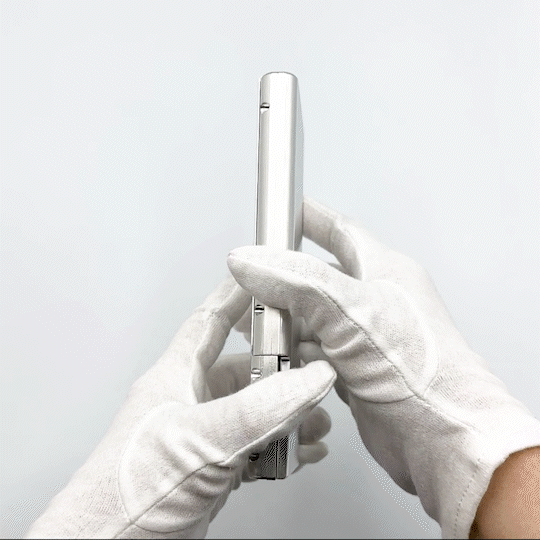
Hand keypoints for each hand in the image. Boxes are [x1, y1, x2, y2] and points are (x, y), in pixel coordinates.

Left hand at [26, 277, 335, 538]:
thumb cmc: (126, 494)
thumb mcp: (200, 439)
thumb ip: (259, 410)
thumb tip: (309, 379)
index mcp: (176, 376)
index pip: (210, 321)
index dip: (238, 296)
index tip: (266, 277)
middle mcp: (191, 400)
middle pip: (247, 369)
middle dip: (284, 370)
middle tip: (315, 369)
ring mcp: (204, 434)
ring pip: (257, 409)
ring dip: (291, 414)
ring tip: (315, 421)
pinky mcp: (214, 466)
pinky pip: (257, 444)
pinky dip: (284, 446)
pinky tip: (302, 452)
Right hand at [227, 197, 539, 538]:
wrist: (443, 437)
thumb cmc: (422, 372)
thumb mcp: (353, 312)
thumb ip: (298, 281)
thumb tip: (252, 260)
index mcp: (384, 272)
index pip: (341, 232)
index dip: (310, 219)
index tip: (285, 211)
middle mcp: (375, 302)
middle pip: (318, 279)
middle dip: (283, 281)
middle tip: (253, 282)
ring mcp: (366, 338)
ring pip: (314, 319)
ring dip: (286, 323)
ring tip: (258, 326)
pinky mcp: (358, 371)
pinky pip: (317, 353)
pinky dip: (296, 355)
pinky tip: (282, 361)